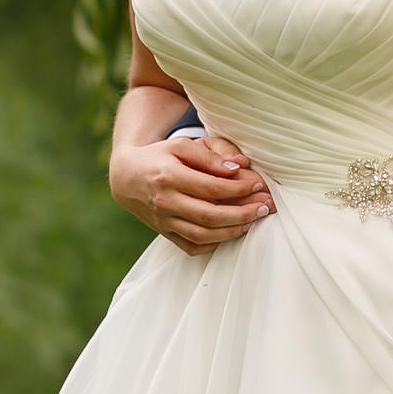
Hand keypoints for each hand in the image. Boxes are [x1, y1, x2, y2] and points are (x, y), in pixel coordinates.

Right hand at [107, 133, 272, 255]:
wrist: (127, 177)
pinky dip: (214, 243)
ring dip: (233, 231)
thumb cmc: (161, 157)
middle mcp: (165, 202)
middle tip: (265, 207)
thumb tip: (238, 167)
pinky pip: (192, 246)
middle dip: (243, 213)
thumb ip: (210, 155)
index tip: (259, 185)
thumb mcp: (181, 146)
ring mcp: (164, 221)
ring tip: (252, 221)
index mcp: (169, 176)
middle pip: (211, 215)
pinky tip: (230, 232)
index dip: (240, 189)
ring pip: (203, 235)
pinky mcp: (165, 233)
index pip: (212, 188)